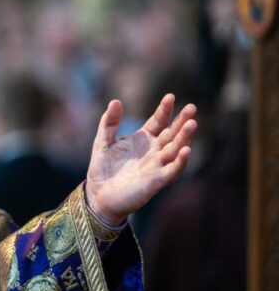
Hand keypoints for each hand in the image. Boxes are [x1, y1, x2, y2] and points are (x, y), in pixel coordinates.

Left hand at [85, 94, 196, 224]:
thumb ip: (109, 122)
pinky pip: (173, 170)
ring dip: (184, 137)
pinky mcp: (157, 181)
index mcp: (143, 140)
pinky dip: (181, 161)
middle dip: (182, 121)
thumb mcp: (102, 141)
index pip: (158, 122)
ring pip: (176, 149)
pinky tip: (186, 149)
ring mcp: (157, 165)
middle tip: (192, 108)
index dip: (165, 110)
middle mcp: (154, 151)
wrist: (98, 194)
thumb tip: (116, 101)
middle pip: (171, 133)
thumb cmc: (103, 168)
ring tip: (192, 123)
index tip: (171, 96)